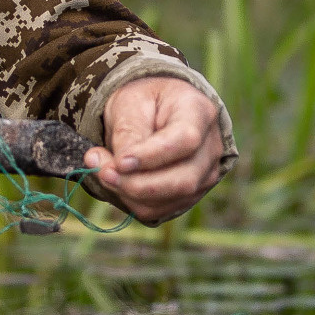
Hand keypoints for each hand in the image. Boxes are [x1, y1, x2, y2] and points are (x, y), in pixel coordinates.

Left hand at [84, 76, 226, 223]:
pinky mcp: (190, 195)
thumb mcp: (131, 103)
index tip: (120, 161)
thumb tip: (118, 169)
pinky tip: (118, 181)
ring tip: (104, 171)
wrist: (157, 112)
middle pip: (184, 180)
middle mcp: (211, 147)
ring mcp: (205, 175)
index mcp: (199, 112)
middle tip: (103, 172)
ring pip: (170, 200)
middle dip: (138, 184)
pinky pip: (159, 210)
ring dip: (129, 194)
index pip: (185, 140)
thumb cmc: (145, 103)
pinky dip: (132, 201)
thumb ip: (128, 133)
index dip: (152, 156)